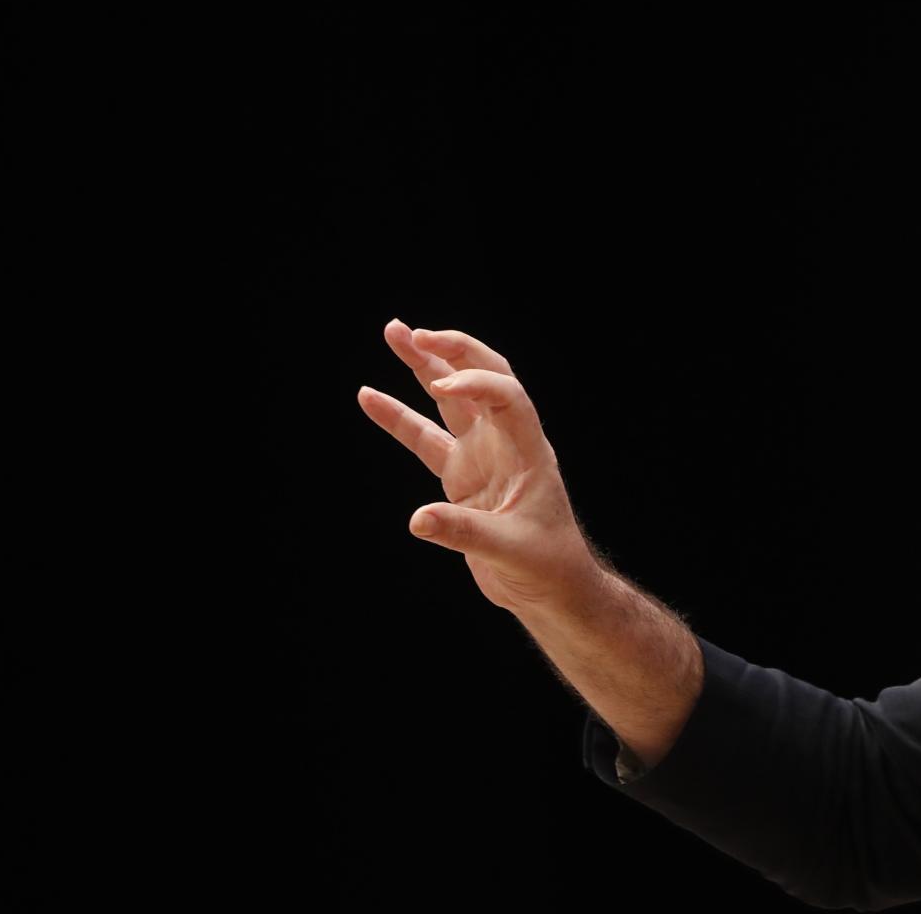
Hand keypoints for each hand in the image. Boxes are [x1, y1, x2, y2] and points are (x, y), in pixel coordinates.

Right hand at [357, 318, 601, 613]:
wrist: (550, 589)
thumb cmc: (547, 566)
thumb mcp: (510, 551)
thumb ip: (464, 533)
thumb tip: (419, 520)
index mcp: (528, 451)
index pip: (507, 398)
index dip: (478, 384)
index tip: (442, 385)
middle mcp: (504, 443)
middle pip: (481, 379)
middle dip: (451, 350)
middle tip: (414, 332)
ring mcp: (480, 455)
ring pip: (448, 400)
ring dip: (423, 366)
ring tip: (394, 333)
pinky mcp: (460, 476)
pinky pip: (424, 439)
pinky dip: (398, 418)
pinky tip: (370, 396)